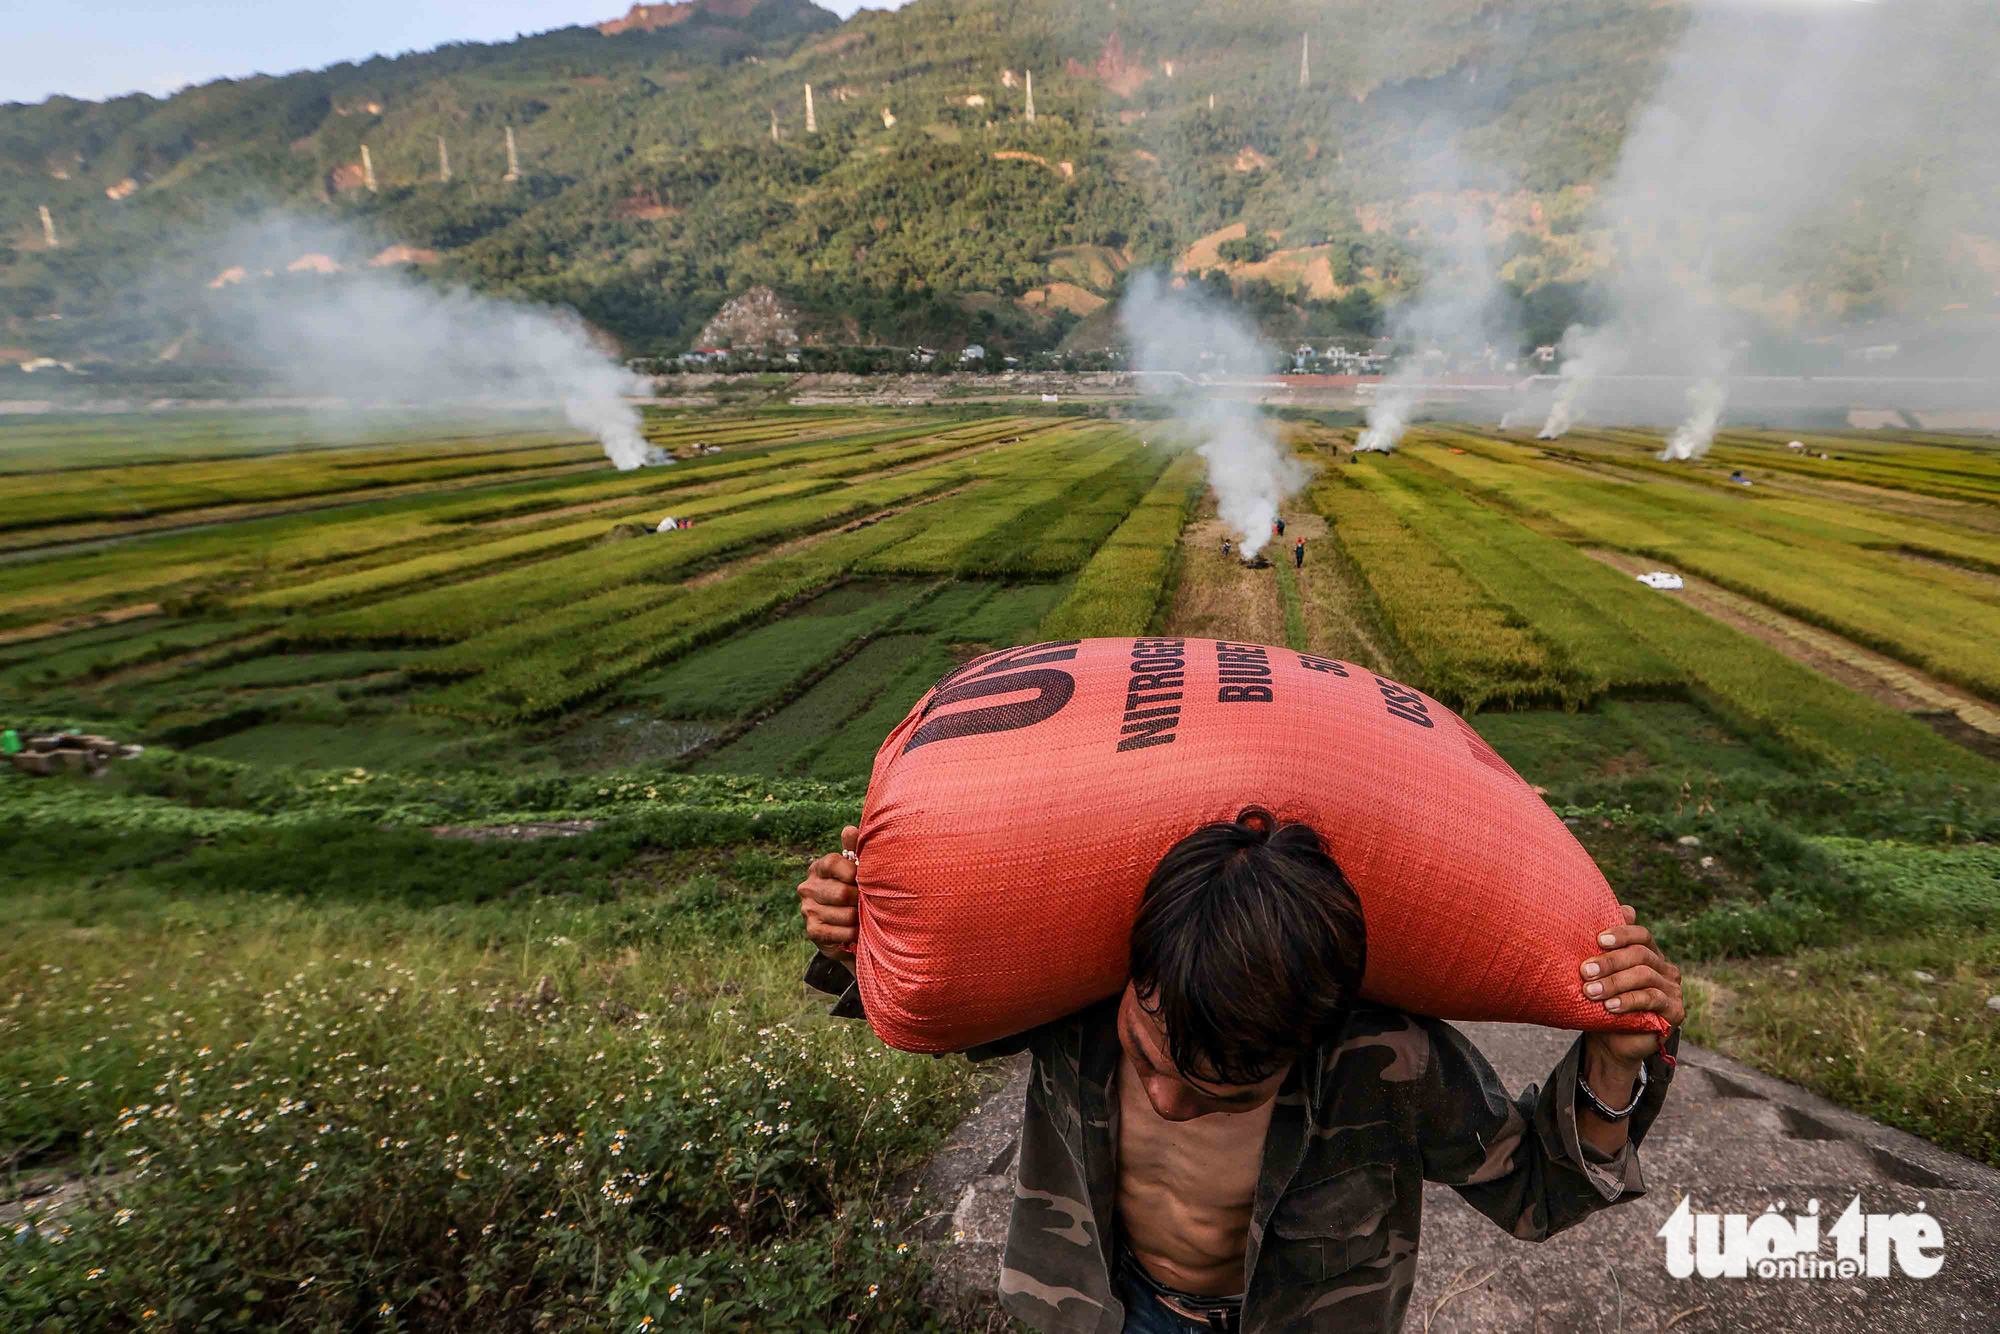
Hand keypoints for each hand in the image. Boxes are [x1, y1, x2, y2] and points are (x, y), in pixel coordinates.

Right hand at [798, 825, 860, 959]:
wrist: (844, 928)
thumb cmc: (852, 891)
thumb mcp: (855, 870)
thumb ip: (853, 849)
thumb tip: (849, 829)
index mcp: (818, 868)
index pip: (833, 862)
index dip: (853, 872)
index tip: (863, 879)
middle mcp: (808, 887)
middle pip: (841, 893)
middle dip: (860, 900)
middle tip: (870, 902)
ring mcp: (808, 910)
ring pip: (846, 915)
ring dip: (861, 918)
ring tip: (866, 917)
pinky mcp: (812, 931)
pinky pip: (842, 933)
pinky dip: (855, 934)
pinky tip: (858, 931)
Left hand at [1580, 904, 1683, 1071]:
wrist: (1610, 1042)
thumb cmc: (1603, 1001)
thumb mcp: (1599, 975)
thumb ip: (1603, 948)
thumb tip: (1616, 911)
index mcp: (1649, 954)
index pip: (1641, 935)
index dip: (1622, 933)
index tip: (1599, 940)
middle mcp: (1665, 968)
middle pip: (1640, 955)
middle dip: (1610, 961)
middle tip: (1585, 971)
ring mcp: (1672, 989)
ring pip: (1644, 976)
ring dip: (1614, 983)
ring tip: (1591, 991)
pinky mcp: (1675, 1011)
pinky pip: (1652, 999)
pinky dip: (1628, 1001)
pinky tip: (1610, 1006)